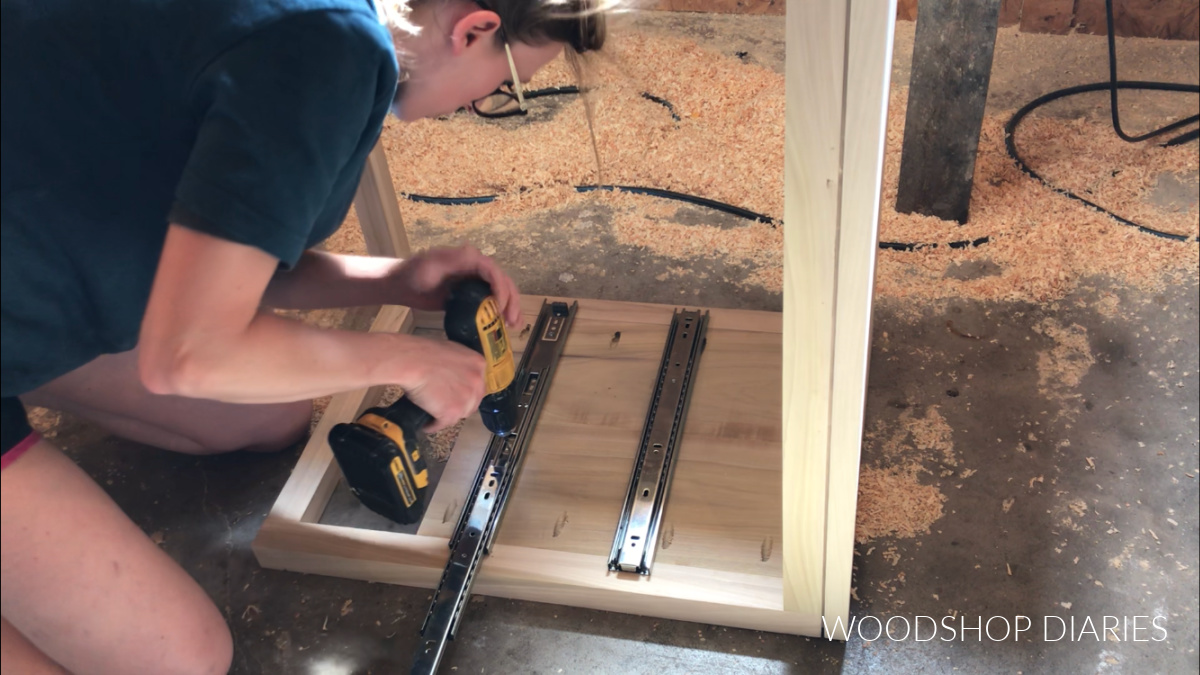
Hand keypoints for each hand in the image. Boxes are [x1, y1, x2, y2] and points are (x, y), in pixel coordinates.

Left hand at [391, 245, 521, 326]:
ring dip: (510, 308)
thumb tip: (475, 254)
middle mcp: (477, 268)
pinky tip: (504, 327)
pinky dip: (499, 313)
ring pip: (500, 293)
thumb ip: (452, 258)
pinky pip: (490, 303)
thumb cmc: (413, 273)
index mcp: (471, 258)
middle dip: (511, 301)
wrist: (401, 284)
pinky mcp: (470, 295)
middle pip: (503, 283)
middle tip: (512, 321)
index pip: (495, 272)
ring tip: (513, 326)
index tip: (501, 308)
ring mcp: (475, 282)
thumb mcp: (431, 263)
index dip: (502, 289)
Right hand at [395, 335, 488, 432]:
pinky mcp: (452, 413)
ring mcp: (466, 399)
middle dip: (460, 405)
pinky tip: (426, 425)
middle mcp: (477, 383)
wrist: (411, 360)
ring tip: (434, 415)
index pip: (477, 384)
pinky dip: (433, 426)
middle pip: (472, 402)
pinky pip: (442, 424)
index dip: (465, 391)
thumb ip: (460, 365)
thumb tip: (454, 376)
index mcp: (478, 364)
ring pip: (459, 415)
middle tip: (445, 406)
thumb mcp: (451, 351)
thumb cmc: (423, 352)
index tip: (456, 394)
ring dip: (447, 416)